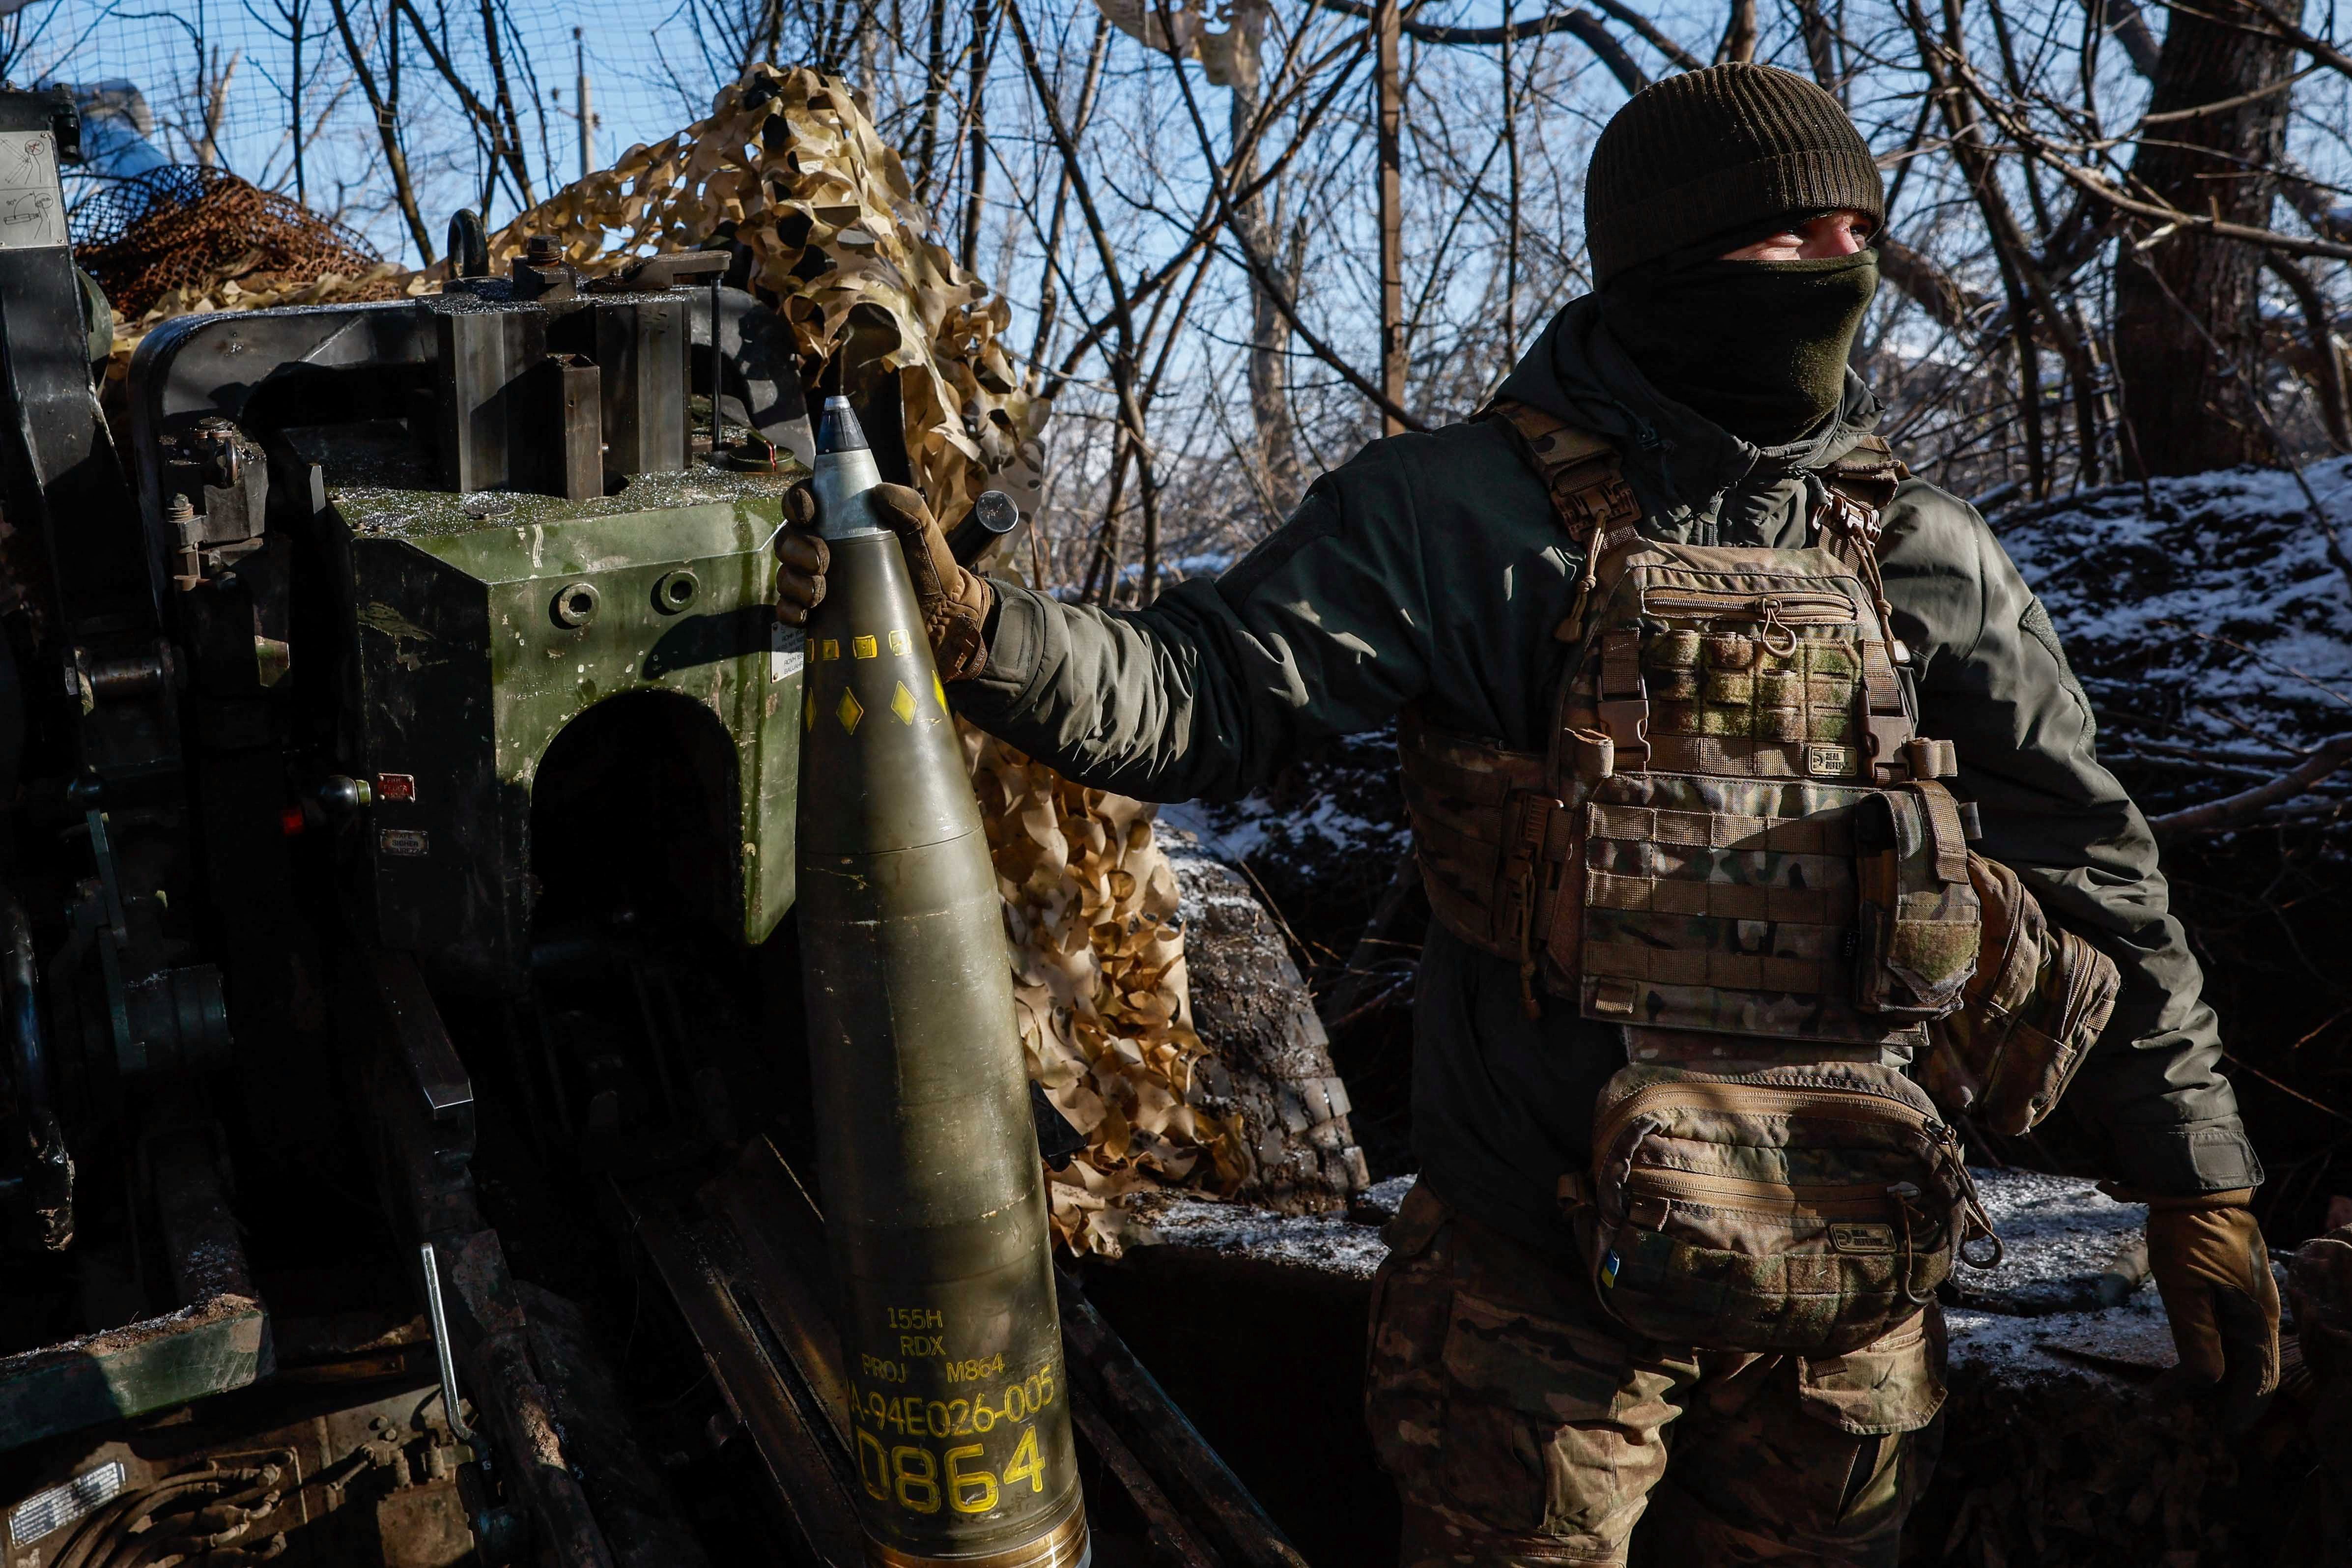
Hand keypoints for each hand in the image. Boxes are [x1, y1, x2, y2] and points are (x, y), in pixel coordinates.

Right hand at [774, 481, 993, 681]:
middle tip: (821, 561)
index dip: (797, 502)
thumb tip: (879, 492)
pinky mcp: (819, 614)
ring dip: (795, 581)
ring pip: (786, 574)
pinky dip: (790, 610)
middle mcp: (825, 548)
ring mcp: (820, 581)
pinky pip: (788, 609)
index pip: (806, 502)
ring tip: (819, 592)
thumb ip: (909, 506)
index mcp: (843, 521)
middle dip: (797, 547)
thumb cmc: (930, 567)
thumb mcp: (924, 532)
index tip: (808, 513)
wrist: (940, 615)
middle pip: (789, 538)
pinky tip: (806, 614)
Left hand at [2140, 1188, 2280, 1427]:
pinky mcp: (2234, 1287)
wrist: (2196, 1189)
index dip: (2241, 1408)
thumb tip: (2210, 1381)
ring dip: (2211, 1374)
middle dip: (2221, 1396)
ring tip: (2173, 1393)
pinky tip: (2188, 1357)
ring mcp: (2249, 1299)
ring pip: (2237, 1350)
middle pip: (2248, 1369)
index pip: (2258, 1378)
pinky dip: (2210, 1349)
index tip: (2223, 1432)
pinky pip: (2229, 1330)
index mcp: (2255, 1319)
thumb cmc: (2189, 1236)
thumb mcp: (2184, 1287)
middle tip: (2180, 1411)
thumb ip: (2197, 1335)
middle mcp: (2260, 1313)